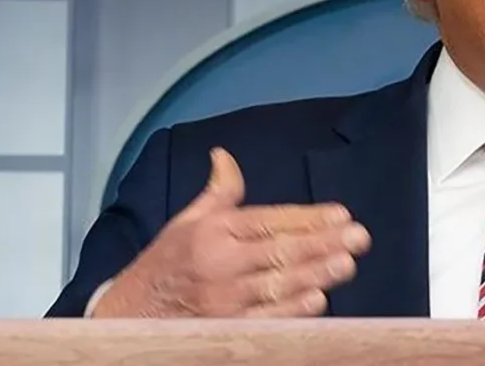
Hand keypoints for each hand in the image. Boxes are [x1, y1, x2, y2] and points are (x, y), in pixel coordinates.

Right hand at [92, 147, 370, 316]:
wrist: (125, 317)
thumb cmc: (164, 266)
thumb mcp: (186, 222)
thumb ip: (218, 193)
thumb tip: (224, 156)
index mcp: (213, 230)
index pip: (270, 220)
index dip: (308, 218)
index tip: (342, 214)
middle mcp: (219, 262)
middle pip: (280, 251)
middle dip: (323, 243)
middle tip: (359, 237)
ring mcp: (222, 300)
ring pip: (278, 285)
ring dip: (315, 275)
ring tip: (346, 264)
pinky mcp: (224, 329)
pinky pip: (265, 320)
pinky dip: (292, 311)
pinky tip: (318, 301)